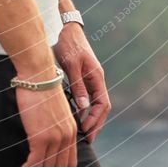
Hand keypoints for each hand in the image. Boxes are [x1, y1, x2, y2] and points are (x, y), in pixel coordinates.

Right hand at [15, 82, 77, 166]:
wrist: (39, 76)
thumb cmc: (43, 89)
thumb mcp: (57, 110)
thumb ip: (57, 125)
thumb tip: (48, 136)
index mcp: (72, 131)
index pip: (70, 161)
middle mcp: (66, 137)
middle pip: (59, 167)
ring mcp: (54, 138)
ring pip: (47, 166)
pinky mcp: (41, 137)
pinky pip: (35, 161)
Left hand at [53, 23, 110, 142]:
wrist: (65, 28)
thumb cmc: (69, 44)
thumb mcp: (71, 64)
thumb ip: (77, 85)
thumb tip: (83, 107)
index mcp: (97, 77)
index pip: (102, 104)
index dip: (96, 120)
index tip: (86, 132)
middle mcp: (96, 79)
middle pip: (101, 107)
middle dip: (96, 124)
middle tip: (86, 139)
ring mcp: (90, 78)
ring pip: (95, 103)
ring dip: (91, 118)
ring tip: (82, 132)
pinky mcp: (83, 76)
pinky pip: (87, 97)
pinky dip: (84, 109)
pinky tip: (76, 116)